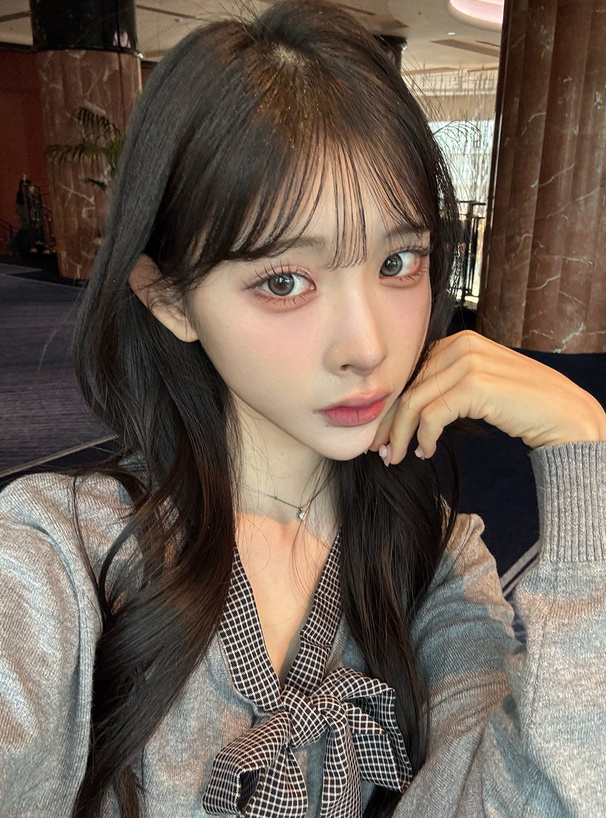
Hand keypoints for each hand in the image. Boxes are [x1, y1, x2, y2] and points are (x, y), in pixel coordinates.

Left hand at [371, 330, 605, 465]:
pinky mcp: (475, 386)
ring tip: (397, 456)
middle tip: (379, 449)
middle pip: (408, 387)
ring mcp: (468, 363)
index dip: (393, 403)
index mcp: (459, 342)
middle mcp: (462, 345)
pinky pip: (431, 416)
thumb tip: (408, 408)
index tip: (384, 431)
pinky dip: (423, 438)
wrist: (566, 415)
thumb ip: (448, 385)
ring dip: (400, 434)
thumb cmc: (524, 405)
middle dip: (390, 421)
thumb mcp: (480, 386)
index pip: (411, 373)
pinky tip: (425, 452)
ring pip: (414, 402)